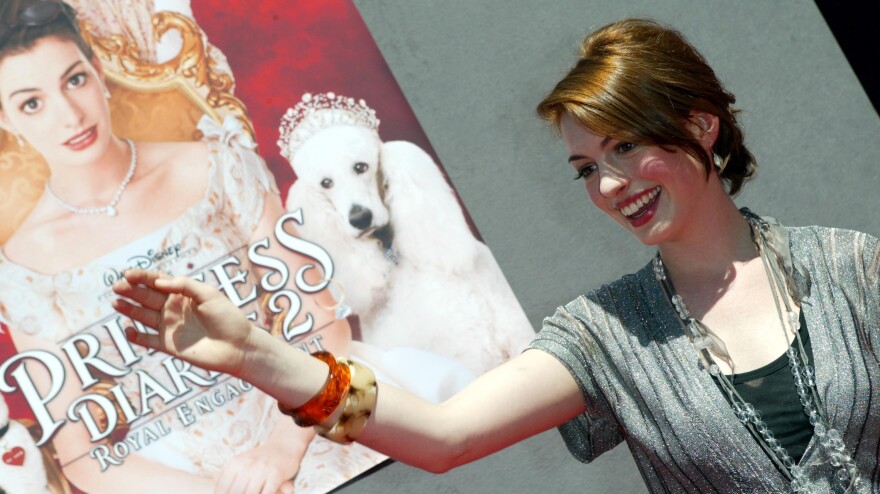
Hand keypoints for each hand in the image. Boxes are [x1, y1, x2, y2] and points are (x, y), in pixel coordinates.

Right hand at [112, 269, 255, 376]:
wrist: (238, 347)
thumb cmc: (227, 318)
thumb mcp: (209, 295)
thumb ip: (185, 286)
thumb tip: (160, 282)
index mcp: (182, 294)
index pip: (158, 282)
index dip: (142, 277)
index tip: (128, 274)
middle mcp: (173, 309)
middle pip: (147, 297)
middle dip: (131, 291)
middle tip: (117, 286)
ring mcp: (169, 327)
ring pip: (143, 316)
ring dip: (129, 310)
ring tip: (116, 303)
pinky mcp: (169, 346)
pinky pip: (148, 340)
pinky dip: (137, 336)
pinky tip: (128, 330)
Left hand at [214, 443, 299, 493]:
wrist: (284, 445)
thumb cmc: (260, 458)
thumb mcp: (241, 461)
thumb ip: (227, 474)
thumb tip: (214, 485)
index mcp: (235, 463)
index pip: (222, 488)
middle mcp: (247, 465)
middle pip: (236, 493)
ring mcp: (262, 470)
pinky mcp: (276, 474)